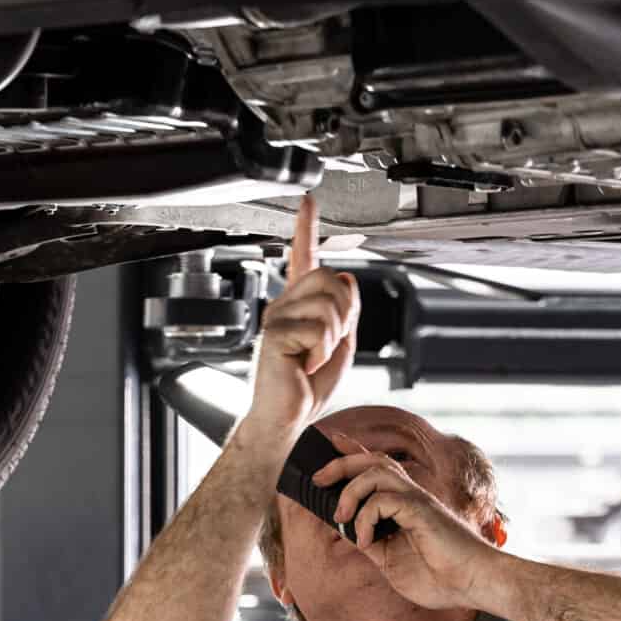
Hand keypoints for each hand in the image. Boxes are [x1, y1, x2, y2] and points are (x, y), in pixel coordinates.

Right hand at [242, 193, 357, 442]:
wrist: (286, 418)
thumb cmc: (307, 386)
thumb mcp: (340, 342)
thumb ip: (346, 309)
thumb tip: (345, 276)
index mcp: (299, 304)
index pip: (303, 258)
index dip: (306, 228)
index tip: (308, 202)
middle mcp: (284, 305)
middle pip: (330, 279)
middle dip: (344, 313)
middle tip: (327, 344)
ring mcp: (276, 317)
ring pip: (329, 303)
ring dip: (333, 336)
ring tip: (314, 357)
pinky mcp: (274, 334)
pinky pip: (319, 330)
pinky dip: (322, 352)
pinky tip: (304, 365)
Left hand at [313, 449, 499, 609]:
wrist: (472, 584)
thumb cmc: (438, 576)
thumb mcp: (389, 560)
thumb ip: (369, 541)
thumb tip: (342, 530)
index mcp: (403, 505)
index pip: (376, 469)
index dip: (353, 452)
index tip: (332, 441)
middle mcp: (410, 496)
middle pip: (372, 461)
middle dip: (341, 463)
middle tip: (318, 478)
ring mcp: (417, 501)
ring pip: (375, 472)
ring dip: (350, 492)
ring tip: (340, 518)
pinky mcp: (421, 510)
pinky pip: (382, 500)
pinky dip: (365, 518)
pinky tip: (365, 541)